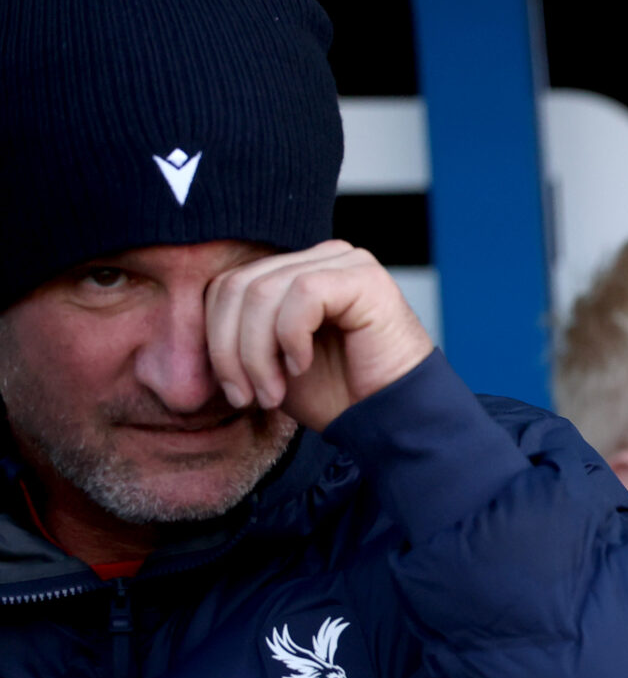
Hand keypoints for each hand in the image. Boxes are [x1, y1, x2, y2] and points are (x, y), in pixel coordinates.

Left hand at [203, 240, 434, 431]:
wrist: (393, 420)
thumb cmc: (339, 395)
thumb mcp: (270, 363)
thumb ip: (239, 335)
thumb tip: (184, 330)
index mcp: (297, 271)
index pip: (228, 285)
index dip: (216, 339)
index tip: (235, 391)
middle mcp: (320, 258)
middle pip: (237, 286)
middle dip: (231, 350)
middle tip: (250, 396)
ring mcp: (345, 262)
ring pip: (263, 292)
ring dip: (257, 352)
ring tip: (274, 391)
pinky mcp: (365, 278)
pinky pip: (302, 295)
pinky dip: (291, 337)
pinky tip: (303, 365)